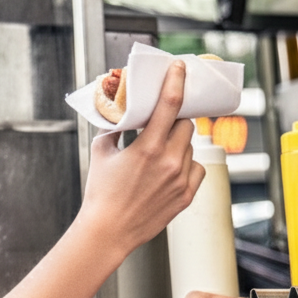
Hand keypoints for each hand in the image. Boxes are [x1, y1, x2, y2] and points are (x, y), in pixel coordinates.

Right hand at [78, 62, 204, 254]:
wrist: (108, 230)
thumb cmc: (101, 193)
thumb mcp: (101, 152)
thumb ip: (115, 130)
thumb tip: (121, 116)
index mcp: (148, 148)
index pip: (170, 104)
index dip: (176, 81)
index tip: (179, 67)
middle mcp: (169, 162)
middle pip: (185, 124)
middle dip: (174, 120)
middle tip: (161, 123)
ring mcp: (181, 180)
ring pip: (190, 146)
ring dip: (177, 143)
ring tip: (158, 154)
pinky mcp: (187, 195)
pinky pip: (196, 168)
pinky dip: (185, 164)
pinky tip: (169, 170)